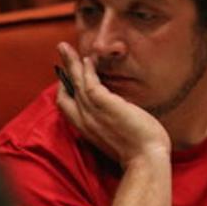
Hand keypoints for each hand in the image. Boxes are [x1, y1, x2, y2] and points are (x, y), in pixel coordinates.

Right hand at [55, 43, 170, 167]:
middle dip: (63, 69)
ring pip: (74, 82)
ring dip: (70, 62)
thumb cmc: (138, 150)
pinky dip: (86, 70)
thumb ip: (111, 121)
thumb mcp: (118, 135)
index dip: (65, 89)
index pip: (67, 106)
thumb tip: (119, 110)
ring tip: (65, 46)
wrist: (145, 159)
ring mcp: (92, 112)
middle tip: (61, 50)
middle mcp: (84, 120)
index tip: (68, 76)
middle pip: (65, 91)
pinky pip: (89, 83)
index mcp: (86, 129)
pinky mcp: (104, 105)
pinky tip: (88, 59)